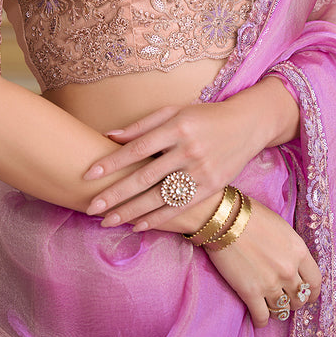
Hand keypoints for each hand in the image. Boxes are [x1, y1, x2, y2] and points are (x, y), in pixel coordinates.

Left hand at [83, 101, 268, 228]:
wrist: (246, 125)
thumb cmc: (203, 116)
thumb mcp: (174, 111)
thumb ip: (142, 125)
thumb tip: (108, 136)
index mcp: (176, 126)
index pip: (137, 148)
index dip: (112, 163)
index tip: (89, 175)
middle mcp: (188, 149)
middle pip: (144, 177)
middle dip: (115, 194)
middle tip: (90, 207)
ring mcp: (201, 170)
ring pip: (159, 197)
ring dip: (130, 211)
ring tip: (107, 221)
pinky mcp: (211, 187)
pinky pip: (179, 207)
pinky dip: (157, 218)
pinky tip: (137, 225)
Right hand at [206, 198, 321, 327]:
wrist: (224, 218)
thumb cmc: (251, 215)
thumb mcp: (282, 227)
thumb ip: (291, 249)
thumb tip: (292, 264)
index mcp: (299, 252)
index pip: (315, 282)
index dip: (312, 292)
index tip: (308, 294)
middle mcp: (289, 271)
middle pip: (299, 299)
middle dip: (293, 299)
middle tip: (284, 296)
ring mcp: (270, 284)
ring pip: (281, 310)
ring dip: (277, 308)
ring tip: (270, 304)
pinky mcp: (250, 293)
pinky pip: (261, 317)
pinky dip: (261, 321)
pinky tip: (258, 318)